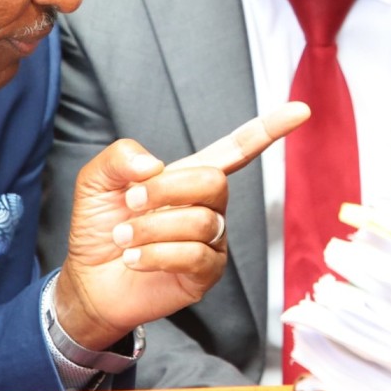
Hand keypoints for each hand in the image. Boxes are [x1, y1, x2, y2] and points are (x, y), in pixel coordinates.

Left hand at [54, 102, 310, 350]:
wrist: (89, 279)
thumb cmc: (99, 225)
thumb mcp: (98, 179)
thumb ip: (121, 157)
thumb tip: (155, 166)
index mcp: (191, 175)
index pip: (239, 148)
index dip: (269, 129)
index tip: (301, 110)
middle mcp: (209, 206)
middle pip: (215, 182)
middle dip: (167, 189)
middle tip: (131, 202)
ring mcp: (211, 241)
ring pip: (201, 222)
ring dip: (151, 227)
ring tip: (123, 236)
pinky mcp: (205, 274)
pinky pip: (194, 256)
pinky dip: (156, 254)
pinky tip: (134, 257)